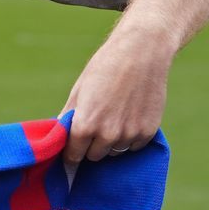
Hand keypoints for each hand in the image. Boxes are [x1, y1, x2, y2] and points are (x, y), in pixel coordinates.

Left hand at [60, 21, 174, 162]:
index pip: (73, 154)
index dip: (71, 152)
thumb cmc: (105, 68)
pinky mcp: (148, 132)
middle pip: (94, 156)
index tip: (72, 149)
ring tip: (114, 117)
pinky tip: (129, 116)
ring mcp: (130, 135)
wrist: (141, 53)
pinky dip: (130, 137)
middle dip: (91, 146)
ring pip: (115, 152)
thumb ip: (69, 116)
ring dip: (111, 142)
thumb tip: (60, 134)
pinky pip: (134, 146)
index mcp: (85, 125)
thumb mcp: (80, 90)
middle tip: (95, 126)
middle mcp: (108, 135)